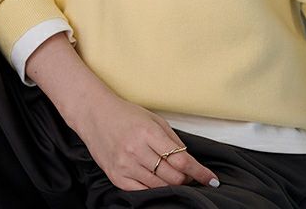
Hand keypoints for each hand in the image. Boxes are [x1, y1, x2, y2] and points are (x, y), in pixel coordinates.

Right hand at [68, 88, 220, 191]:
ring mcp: (125, 165)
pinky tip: (159, 184)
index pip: (181, 158)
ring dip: (172, 185)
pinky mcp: (116, 177)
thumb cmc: (125, 114)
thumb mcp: (152, 119)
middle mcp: (136, 150)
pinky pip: (141, 192)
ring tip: (176, 178)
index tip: (211, 178)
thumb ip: (171, 139)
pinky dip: (154, 190)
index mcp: (148, 133)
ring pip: (159, 186)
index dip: (199, 171)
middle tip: (191, 175)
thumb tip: (187, 159)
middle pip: (172, 176)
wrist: (95, 114)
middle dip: (187, 178)